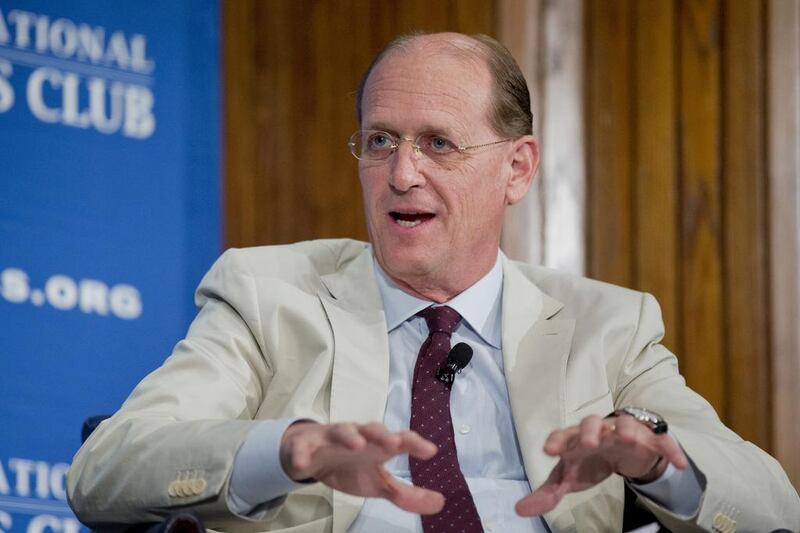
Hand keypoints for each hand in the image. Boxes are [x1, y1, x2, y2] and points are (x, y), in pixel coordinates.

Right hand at [280, 421, 444, 514]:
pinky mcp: (306, 446)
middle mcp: (357, 436)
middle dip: (381, 434)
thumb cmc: (349, 465)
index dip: (414, 443)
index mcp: (376, 445)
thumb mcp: (379, 483)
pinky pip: (303, 449)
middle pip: (371, 429)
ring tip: (357, 445)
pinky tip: (302, 464)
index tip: (430, 451)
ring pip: (341, 431)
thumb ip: (406, 494)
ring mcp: (331, 438)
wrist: (310, 455)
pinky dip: (301, 455)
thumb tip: (440, 502)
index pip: (399, 439)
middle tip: (392, 442)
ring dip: (349, 436)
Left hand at [515, 414, 688, 515]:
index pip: (563, 435)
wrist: (621, 451)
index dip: (556, 441)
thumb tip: (519, 509)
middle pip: (592, 423)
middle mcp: (599, 430)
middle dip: (590, 431)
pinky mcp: (648, 438)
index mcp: (576, 439)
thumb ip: (547, 493)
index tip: (549, 451)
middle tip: (589, 443)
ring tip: (629, 438)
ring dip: (627, 429)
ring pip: (625, 423)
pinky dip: (670, 448)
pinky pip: (661, 439)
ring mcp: (624, 431)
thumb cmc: (589, 461)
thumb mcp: (569, 478)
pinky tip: (678, 463)